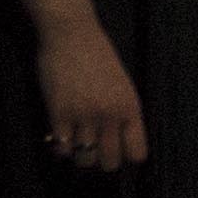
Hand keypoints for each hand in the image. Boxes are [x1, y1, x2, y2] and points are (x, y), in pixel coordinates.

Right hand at [35, 19, 145, 174]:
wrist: (72, 35)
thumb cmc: (98, 56)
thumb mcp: (123, 85)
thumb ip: (123, 112)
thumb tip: (120, 140)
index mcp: (131, 108)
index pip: (137, 153)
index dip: (126, 156)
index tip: (117, 150)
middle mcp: (110, 116)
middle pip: (110, 162)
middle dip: (102, 162)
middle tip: (93, 153)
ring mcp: (84, 116)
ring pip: (85, 159)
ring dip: (80, 158)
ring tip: (76, 147)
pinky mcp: (60, 113)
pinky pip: (62, 148)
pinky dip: (60, 150)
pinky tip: (60, 140)